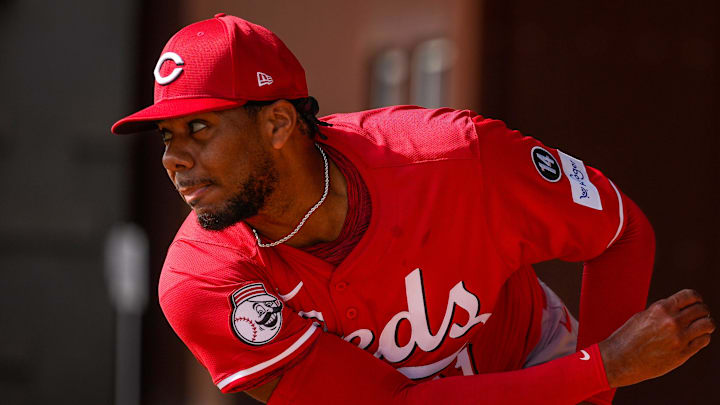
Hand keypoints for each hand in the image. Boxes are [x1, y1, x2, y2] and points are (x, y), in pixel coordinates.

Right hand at [598, 289, 714, 387]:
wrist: (620, 360)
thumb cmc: (628, 337)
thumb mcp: (643, 316)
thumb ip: (663, 311)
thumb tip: (681, 308)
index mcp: (660, 309)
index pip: (690, 295)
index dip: (696, 298)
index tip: (696, 303)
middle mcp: (672, 321)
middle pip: (702, 309)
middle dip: (702, 311)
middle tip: (698, 316)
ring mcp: (679, 338)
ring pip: (708, 325)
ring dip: (705, 324)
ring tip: (699, 327)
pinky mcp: (683, 353)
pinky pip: (704, 340)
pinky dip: (702, 338)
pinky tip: (694, 339)